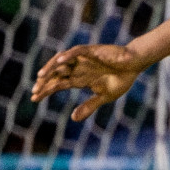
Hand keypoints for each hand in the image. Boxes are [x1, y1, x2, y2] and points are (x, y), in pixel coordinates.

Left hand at [31, 44, 150, 120]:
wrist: (135, 65)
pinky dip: (67, 56)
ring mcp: (82, 59)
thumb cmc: (121, 79)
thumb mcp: (104, 97)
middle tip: (35, 91)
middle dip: (44, 82)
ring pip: (61, 61)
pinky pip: (76, 52)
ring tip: (41, 77)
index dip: (46, 90)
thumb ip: (89, 106)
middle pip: (55, 74)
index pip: (57, 84)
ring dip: (50, 68)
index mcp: (79, 79)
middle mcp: (77, 68)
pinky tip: (59, 62)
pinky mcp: (91, 51)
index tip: (34, 99)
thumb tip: (73, 118)